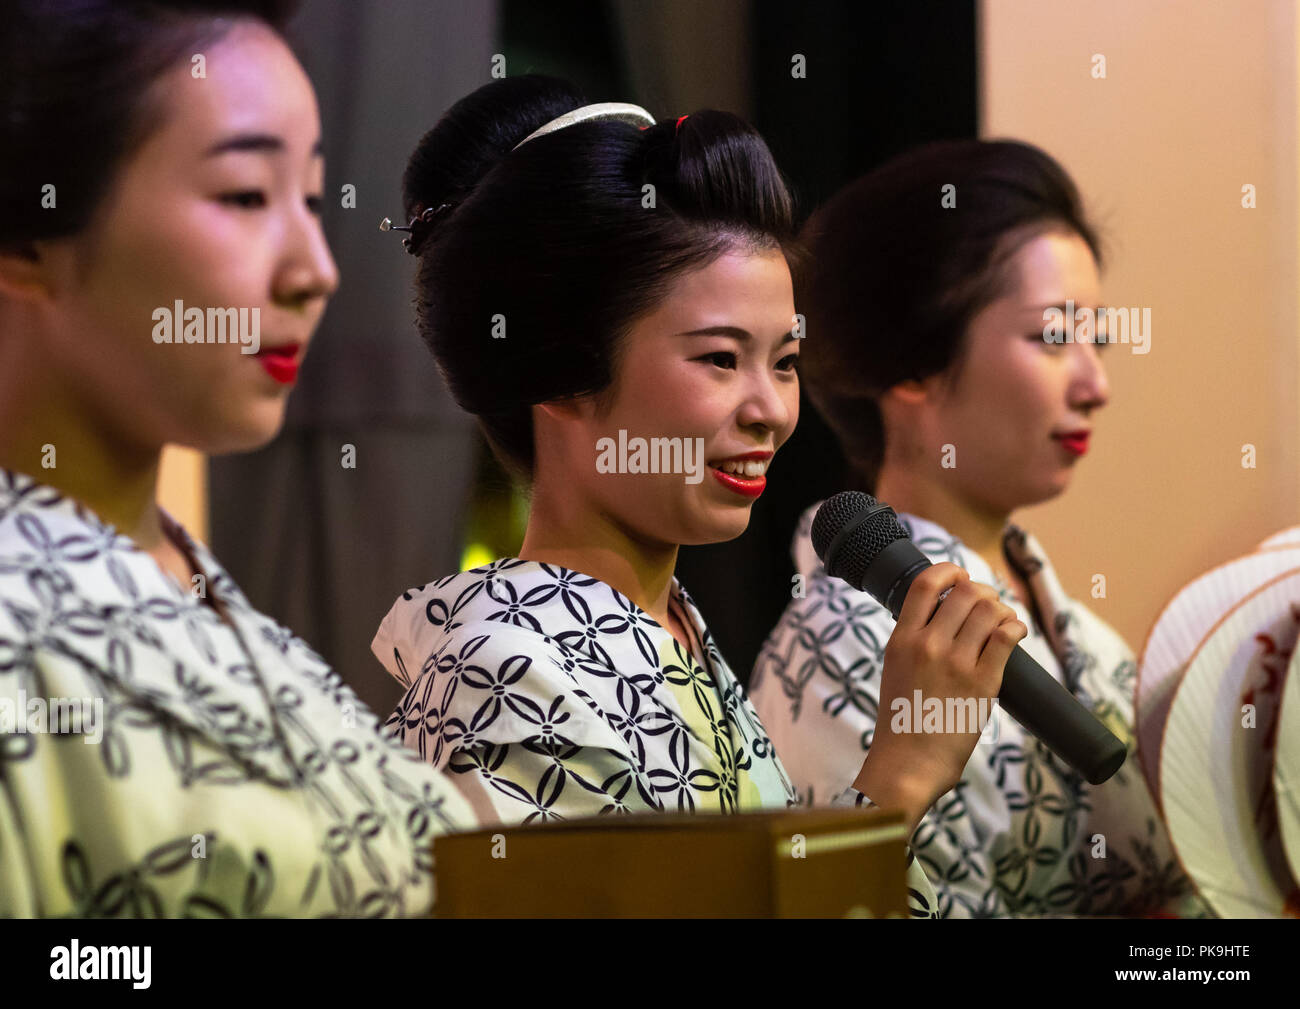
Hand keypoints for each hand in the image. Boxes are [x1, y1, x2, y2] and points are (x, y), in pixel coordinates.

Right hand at [852, 563, 1026, 832]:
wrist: (909, 763)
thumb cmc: (902, 720)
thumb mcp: (894, 668)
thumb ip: (913, 639)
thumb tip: (941, 613)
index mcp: (901, 639)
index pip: (926, 583)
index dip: (949, 570)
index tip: (959, 576)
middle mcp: (928, 644)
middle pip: (965, 592)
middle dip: (982, 592)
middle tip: (988, 604)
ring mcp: (957, 663)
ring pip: (990, 610)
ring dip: (1001, 609)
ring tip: (1002, 620)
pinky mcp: (984, 683)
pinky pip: (1007, 637)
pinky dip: (1016, 627)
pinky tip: (1015, 632)